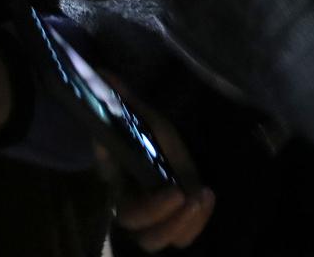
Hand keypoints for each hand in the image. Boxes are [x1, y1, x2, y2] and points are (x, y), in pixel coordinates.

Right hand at [103, 73, 214, 251]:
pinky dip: (196, 223)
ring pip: (160, 241)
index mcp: (119, 186)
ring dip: (183, 225)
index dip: (148, 208)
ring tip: (200, 199)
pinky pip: (181, 235)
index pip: (126, 209)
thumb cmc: (141, 131)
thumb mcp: (137, 115)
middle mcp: (133, 209)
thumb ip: (121, 100)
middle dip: (164, 218)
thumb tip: (106, 73)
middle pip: (141, 233)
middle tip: (185, 195)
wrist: (149, 144)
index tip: (173, 189)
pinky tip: (207, 197)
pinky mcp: (173, 219)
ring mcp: (153, 219)